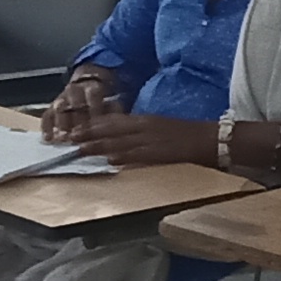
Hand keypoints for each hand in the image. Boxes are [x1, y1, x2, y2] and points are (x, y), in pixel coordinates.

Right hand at [41, 68, 111, 139]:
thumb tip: (118, 122)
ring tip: (63, 139)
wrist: (86, 85)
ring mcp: (62, 98)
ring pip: (59, 108)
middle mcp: (75, 90)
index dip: (94, 108)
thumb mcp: (112, 101)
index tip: (96, 124)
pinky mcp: (52, 107)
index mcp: (92, 87)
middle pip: (74, 103)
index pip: (93, 94)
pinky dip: (46, 127)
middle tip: (78, 136)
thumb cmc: (102, 100)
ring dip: (61, 124)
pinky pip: (47, 115)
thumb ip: (114, 111)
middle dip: (76, 120)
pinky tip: (48, 139)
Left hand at [71, 112, 213, 167]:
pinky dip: (121, 157)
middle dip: (89, 134)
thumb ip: (141, 132)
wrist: (210, 139)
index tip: (77, 129)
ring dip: (98, 146)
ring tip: (80, 150)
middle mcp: (145, 127)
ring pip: (119, 142)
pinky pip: (136, 154)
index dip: (93, 125)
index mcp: (145, 120)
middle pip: (111, 130)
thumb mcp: (161, 128)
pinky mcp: (159, 153)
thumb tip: (121, 140)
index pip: (113, 121)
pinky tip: (108, 161)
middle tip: (69, 140)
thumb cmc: (187, 135)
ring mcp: (151, 140)